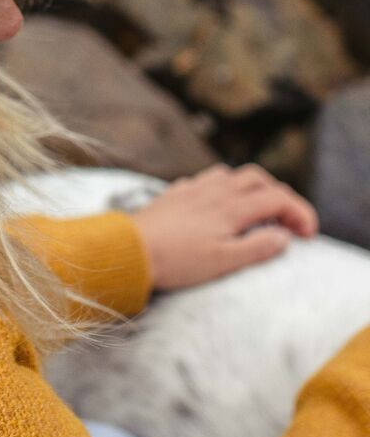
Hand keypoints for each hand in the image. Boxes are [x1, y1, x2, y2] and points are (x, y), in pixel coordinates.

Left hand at [129, 163, 318, 292]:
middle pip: (258, 178)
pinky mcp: (173, 194)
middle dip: (279, 195)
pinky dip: (222, 189)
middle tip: (286, 221)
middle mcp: (214, 191)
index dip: (300, 212)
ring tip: (254, 212)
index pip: (278, 198)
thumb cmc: (176, 260)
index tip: (308, 235)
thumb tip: (283, 236)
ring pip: (230, 174)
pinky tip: (216, 207)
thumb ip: (257, 248)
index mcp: (231, 207)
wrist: (128, 250)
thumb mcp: (223, 262)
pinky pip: (204, 180)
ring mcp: (192, 189)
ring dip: (250, 188)